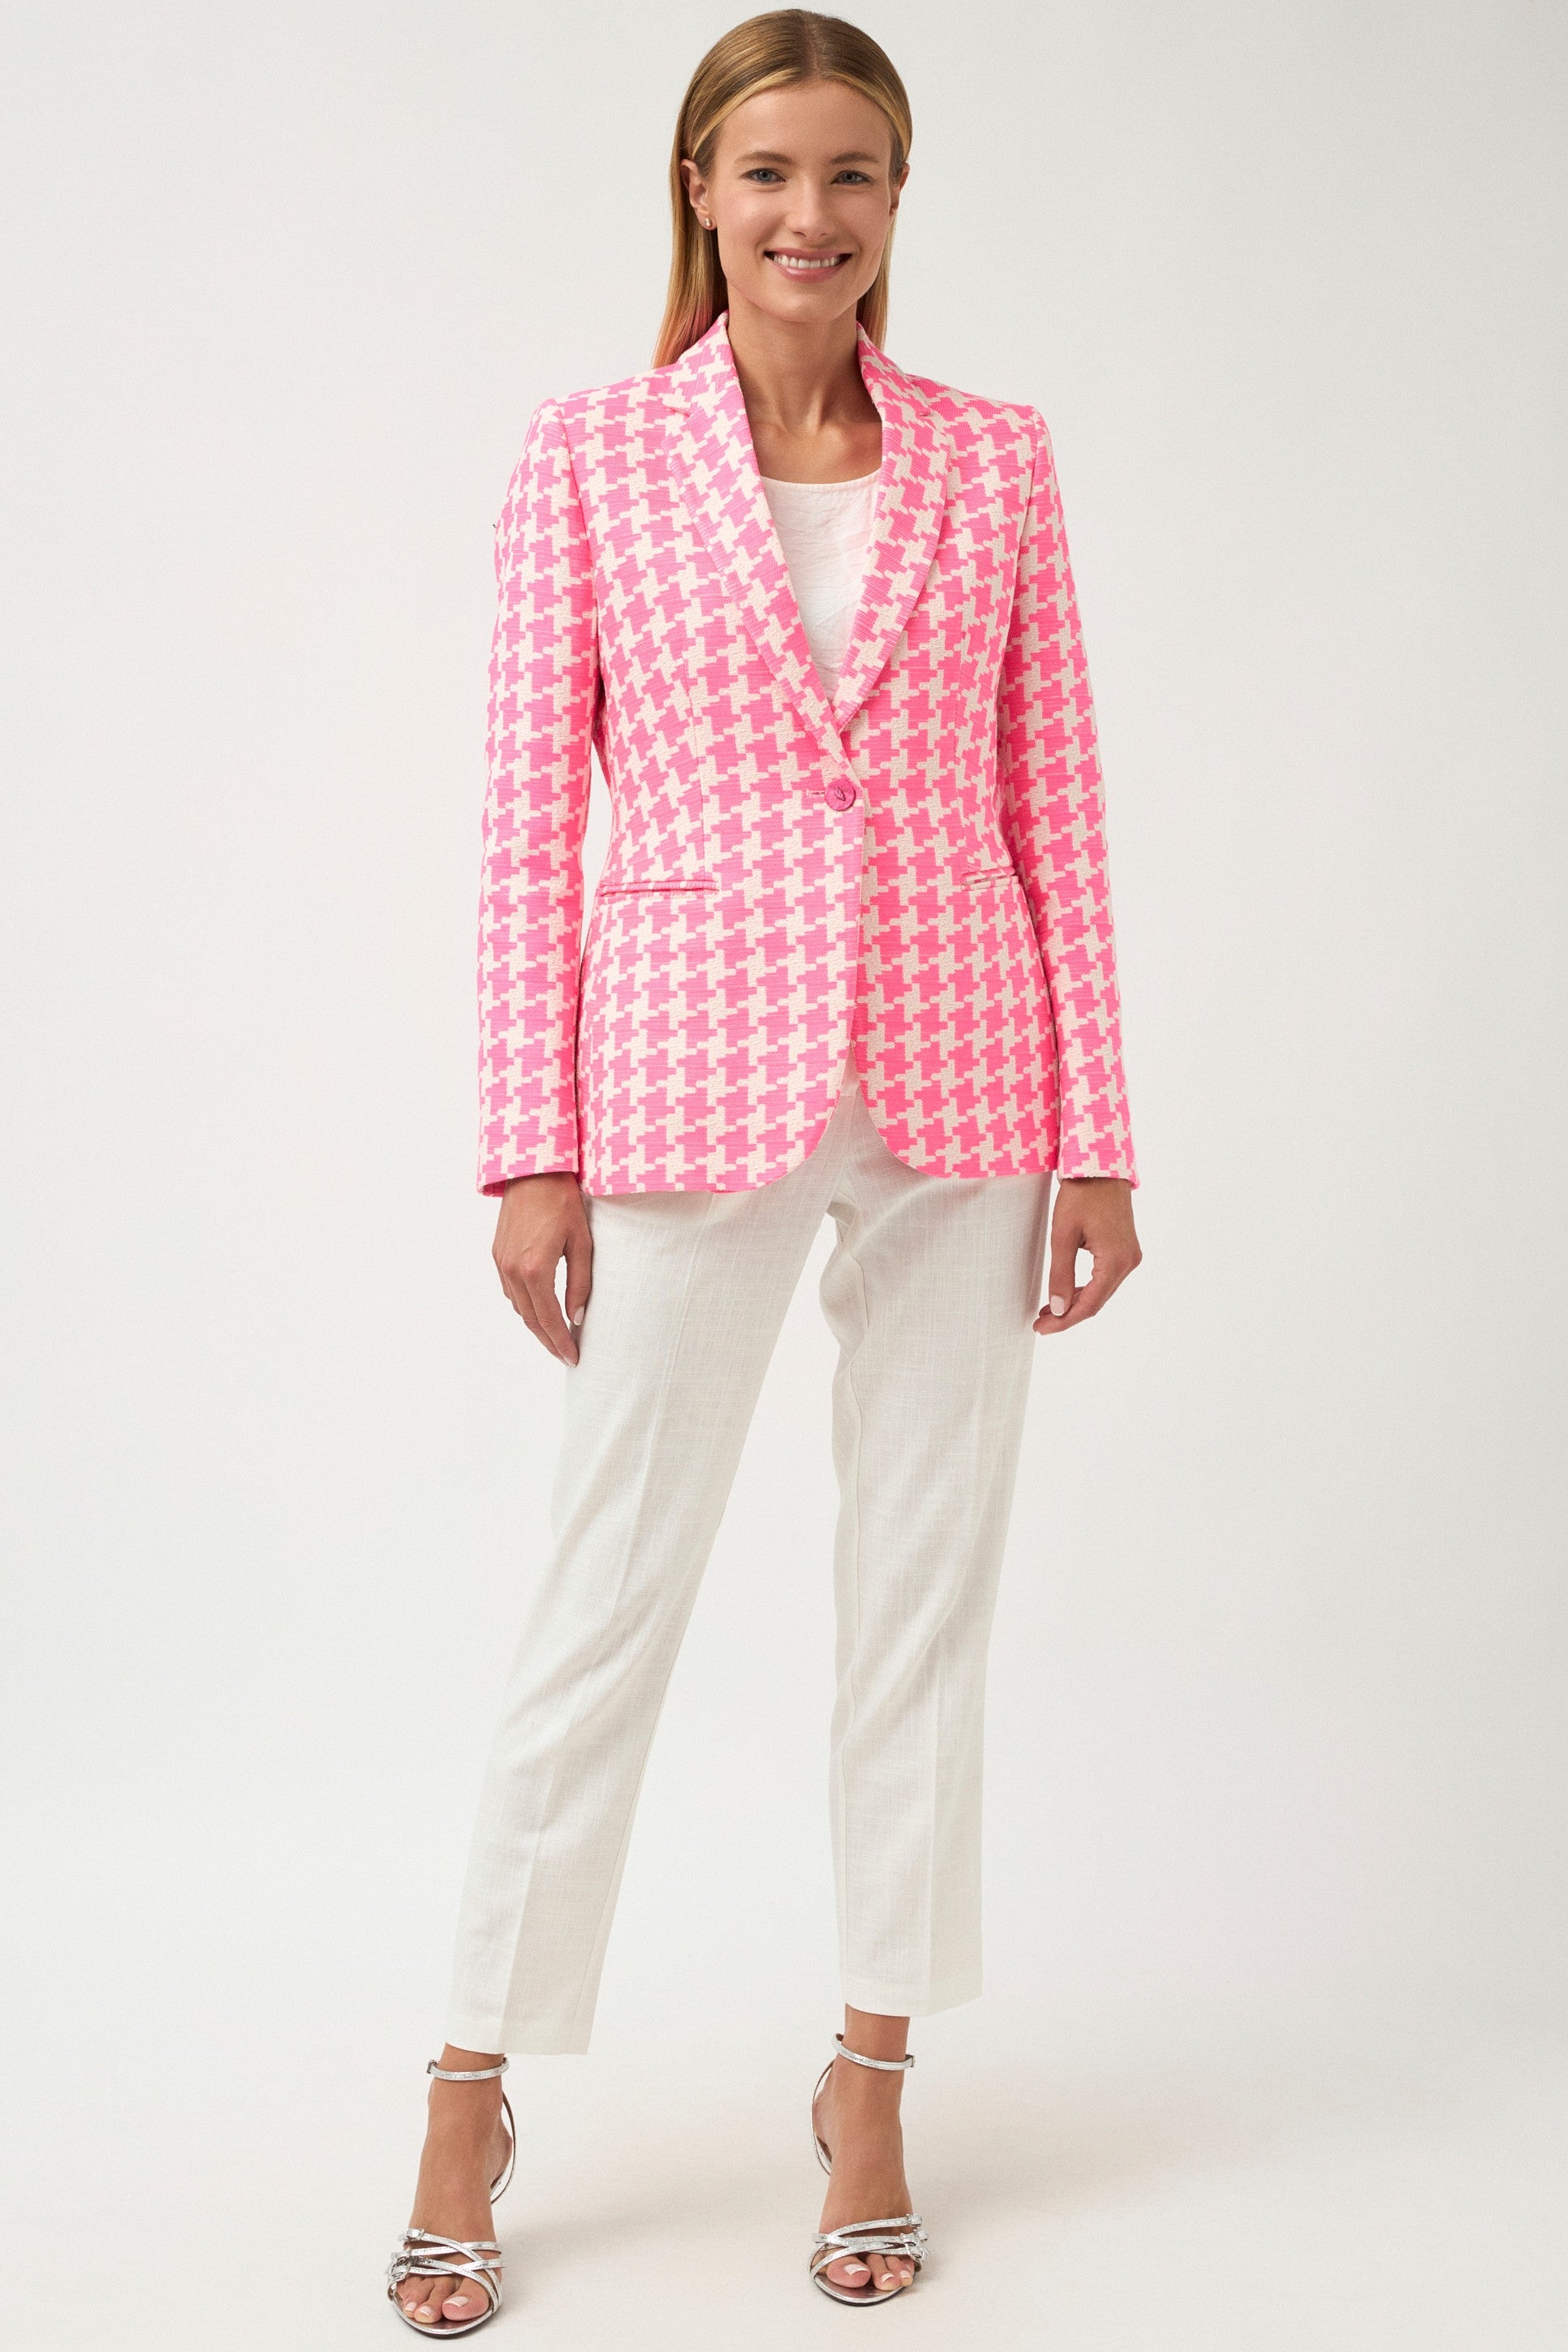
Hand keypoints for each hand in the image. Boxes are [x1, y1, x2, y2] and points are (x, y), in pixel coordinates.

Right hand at [492, 1173, 592, 1363]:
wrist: (533, 1170)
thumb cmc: (563, 1201)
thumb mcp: (582, 1242)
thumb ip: (580, 1283)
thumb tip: (577, 1317)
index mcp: (535, 1269)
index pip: (549, 1319)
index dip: (561, 1342)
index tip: (573, 1358)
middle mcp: (512, 1270)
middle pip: (530, 1319)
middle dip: (548, 1341)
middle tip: (565, 1355)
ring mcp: (501, 1262)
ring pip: (517, 1307)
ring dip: (536, 1324)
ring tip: (555, 1336)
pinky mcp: (497, 1254)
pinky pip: (509, 1290)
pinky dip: (524, 1305)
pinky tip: (539, 1308)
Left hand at [1035, 1177, 1140, 1335]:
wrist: (1100, 1166)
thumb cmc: (1081, 1194)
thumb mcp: (1063, 1234)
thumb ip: (1060, 1274)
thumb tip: (1058, 1309)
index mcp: (1116, 1260)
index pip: (1089, 1304)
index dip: (1064, 1321)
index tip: (1041, 1328)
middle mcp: (1128, 1262)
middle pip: (1097, 1301)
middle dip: (1067, 1315)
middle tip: (1040, 1324)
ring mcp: (1129, 1256)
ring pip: (1101, 1291)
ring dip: (1076, 1303)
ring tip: (1048, 1311)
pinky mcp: (1125, 1250)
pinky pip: (1105, 1278)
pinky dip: (1085, 1288)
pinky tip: (1066, 1293)